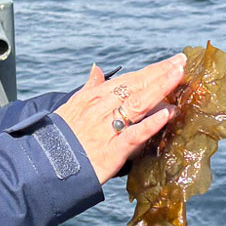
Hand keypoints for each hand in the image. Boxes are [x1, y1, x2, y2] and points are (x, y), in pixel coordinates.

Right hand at [54, 54, 186, 182]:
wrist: (43, 165)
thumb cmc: (58, 137)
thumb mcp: (71, 107)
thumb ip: (89, 88)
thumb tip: (97, 70)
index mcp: (93, 97)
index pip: (128, 79)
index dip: (152, 70)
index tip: (172, 61)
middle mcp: (101, 109)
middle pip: (136, 86)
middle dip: (161, 73)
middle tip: (182, 62)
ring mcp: (106, 129)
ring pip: (137, 104)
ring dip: (160, 88)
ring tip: (178, 76)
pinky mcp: (110, 151)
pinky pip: (134, 135)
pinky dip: (150, 124)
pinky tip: (167, 114)